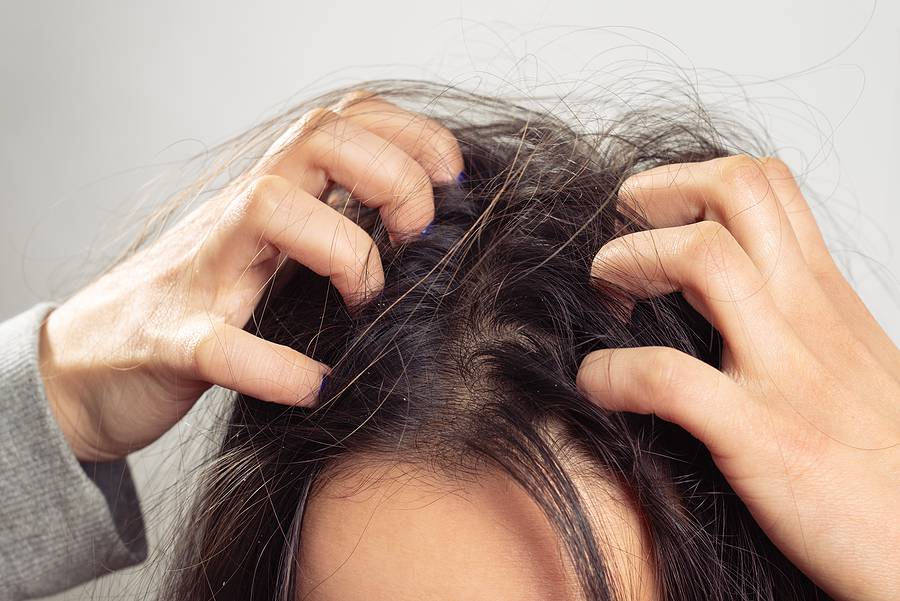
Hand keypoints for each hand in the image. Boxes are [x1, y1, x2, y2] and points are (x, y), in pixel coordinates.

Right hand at [39, 92, 462, 462]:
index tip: (452, 181)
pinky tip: (314, 386)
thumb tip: (423, 248)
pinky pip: (219, 344)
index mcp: (270, 201)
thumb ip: (324, 239)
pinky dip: (274, 368)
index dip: (409, 136)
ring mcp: (200, 274)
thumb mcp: (267, 262)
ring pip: (267, 207)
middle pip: (316, 138)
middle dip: (390, 175)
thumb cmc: (195, 312)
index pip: (343, 123)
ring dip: (343, 249)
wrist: (88, 368)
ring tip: (365, 302)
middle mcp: (236, 220)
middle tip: (417, 236)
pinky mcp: (170, 342)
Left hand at [576, 156, 899, 600]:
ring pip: (701, 258)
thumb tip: (721, 300)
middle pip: (734, 190)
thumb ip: (793, 317)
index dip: (690, 178)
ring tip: (605, 298)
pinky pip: (666, 378)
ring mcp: (785, 371)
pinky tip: (595, 384)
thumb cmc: (884, 461)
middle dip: (655, 194)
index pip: (765, 186)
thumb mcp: (849, 361)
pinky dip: (612, 373)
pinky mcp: (761, 437)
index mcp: (822, 295)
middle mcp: (807, 315)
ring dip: (628, 263)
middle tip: (617, 236)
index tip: (649, 215)